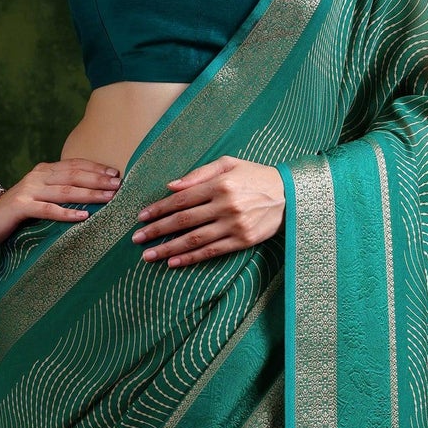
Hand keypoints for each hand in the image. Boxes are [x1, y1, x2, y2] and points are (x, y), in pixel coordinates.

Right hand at [0, 157, 119, 249]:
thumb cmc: (18, 210)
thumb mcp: (40, 194)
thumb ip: (59, 190)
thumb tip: (91, 193)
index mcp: (44, 170)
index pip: (74, 165)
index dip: (95, 168)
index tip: (115, 174)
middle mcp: (38, 176)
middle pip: (73, 175)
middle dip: (98, 180)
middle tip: (118, 185)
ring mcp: (29, 190)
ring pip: (65, 191)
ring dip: (89, 194)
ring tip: (108, 198)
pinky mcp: (22, 206)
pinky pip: (48, 210)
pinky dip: (67, 213)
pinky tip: (83, 216)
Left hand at [131, 157, 284, 265]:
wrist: (290, 195)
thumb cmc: (256, 176)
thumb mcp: (229, 164)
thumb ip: (199, 173)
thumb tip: (171, 186)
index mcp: (219, 184)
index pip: (181, 199)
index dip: (159, 209)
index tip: (142, 217)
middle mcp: (225, 205)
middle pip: (183, 220)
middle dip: (157, 230)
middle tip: (137, 238)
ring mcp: (234, 225)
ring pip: (194, 239)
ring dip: (168, 248)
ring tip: (149, 255)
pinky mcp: (242, 241)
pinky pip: (211, 252)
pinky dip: (190, 258)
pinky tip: (173, 263)